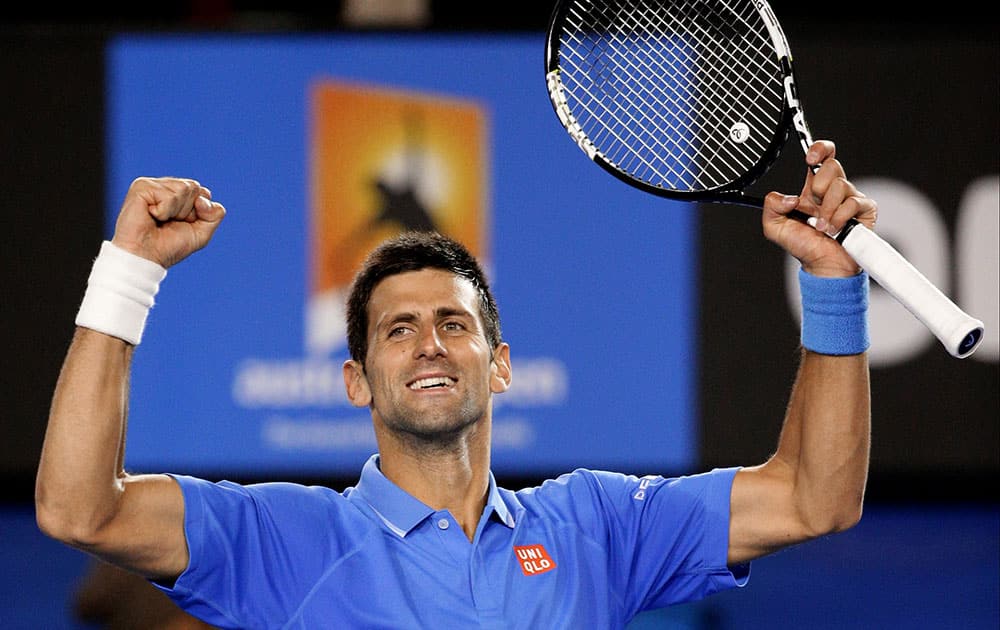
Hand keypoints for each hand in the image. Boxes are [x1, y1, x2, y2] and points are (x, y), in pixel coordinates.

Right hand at [110, 177, 225, 267]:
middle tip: (169, 223)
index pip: (203, 193)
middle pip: (194, 188)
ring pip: (183, 189)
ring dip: (175, 212)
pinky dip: (164, 211)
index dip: (199, 213)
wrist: (145, 257)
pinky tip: (150, 215)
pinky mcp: (141, 186)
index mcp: (178, 194)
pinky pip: (168, 195)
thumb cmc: (168, 246)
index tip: (182, 224)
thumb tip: (202, 198)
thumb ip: (215, 215)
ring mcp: (152, 185)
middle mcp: (165, 186)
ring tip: (159, 220)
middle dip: (187, 211)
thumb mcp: (201, 233)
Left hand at [761, 140, 876, 277]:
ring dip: (827, 210)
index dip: (820, 149)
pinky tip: (834, 230)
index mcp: (814, 187)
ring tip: (822, 227)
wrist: (822, 265)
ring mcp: (851, 197)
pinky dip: (839, 219)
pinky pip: (852, 203)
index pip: (823, 156)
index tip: (810, 159)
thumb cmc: (802, 245)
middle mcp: (834, 189)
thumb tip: (789, 197)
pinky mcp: (865, 209)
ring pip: (840, 185)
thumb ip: (771, 207)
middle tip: (814, 207)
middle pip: (832, 165)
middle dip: (819, 187)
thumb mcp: (774, 227)